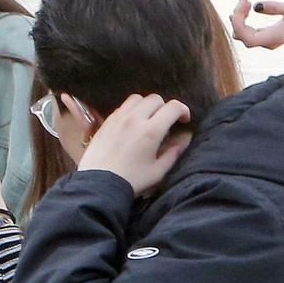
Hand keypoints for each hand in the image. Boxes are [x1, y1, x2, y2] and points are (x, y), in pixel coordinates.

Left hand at [77, 94, 191, 194]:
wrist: (99, 184)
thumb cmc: (131, 180)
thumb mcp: (158, 171)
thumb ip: (174, 153)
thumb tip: (184, 139)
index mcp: (151, 131)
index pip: (173, 107)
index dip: (183, 110)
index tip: (184, 120)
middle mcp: (135, 119)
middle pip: (155, 98)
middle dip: (166, 107)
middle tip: (167, 122)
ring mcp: (118, 118)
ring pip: (137, 98)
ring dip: (147, 105)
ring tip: (149, 119)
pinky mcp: (107, 122)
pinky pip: (122, 106)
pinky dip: (132, 109)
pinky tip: (132, 124)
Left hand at [230, 0, 283, 49]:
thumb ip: (275, 7)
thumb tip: (256, 6)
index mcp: (274, 37)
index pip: (246, 37)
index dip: (238, 22)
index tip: (245, 2)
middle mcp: (269, 42)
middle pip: (241, 35)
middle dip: (237, 17)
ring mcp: (268, 39)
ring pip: (243, 34)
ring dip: (239, 17)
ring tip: (245, 0)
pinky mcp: (268, 34)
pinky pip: (248, 31)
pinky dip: (244, 19)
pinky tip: (247, 6)